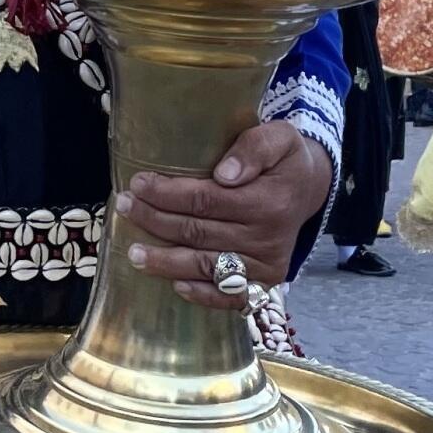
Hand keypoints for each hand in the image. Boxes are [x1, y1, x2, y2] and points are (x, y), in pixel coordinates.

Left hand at [116, 122, 332, 311]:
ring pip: (207, 266)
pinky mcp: (265, 281)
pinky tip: (176, 285)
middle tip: (123, 207)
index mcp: (268, 201)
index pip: (205, 200)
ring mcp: (266, 264)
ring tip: (134, 254)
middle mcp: (267, 238)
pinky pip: (231, 296)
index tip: (138, 183)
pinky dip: (203, 294)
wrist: (309, 188)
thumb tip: (224, 173)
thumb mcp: (278, 137)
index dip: (167, 193)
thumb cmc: (284, 159)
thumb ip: (254, 148)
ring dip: (167, 263)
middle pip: (198, 233)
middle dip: (155, 221)